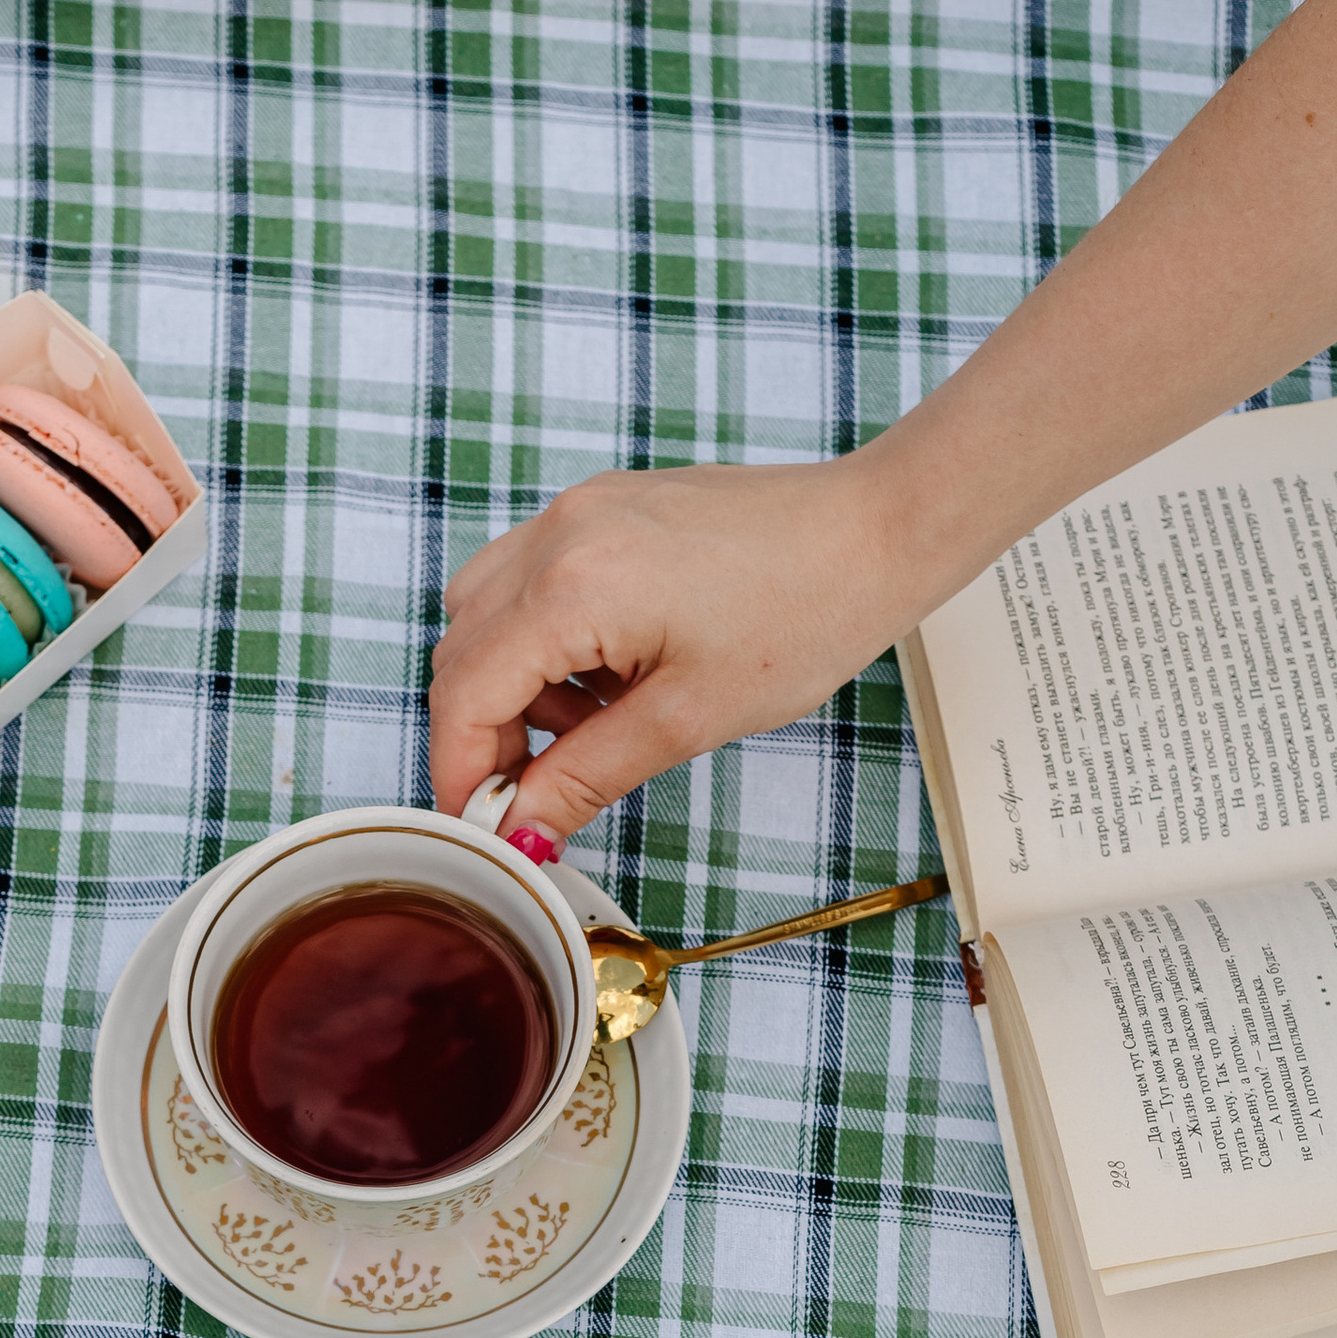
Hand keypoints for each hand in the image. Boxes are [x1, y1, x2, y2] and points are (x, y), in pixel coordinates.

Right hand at [427, 453, 907, 850]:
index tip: (484, 826)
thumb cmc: (807, 613)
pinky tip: (610, 674)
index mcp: (573, 586)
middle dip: (484, 733)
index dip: (460, 771)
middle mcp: (559, 534)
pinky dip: (545, 640)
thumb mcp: (687, 718)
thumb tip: (523, 829)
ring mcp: (579, 511)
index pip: (463, 692)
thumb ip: (586, 775)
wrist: (876, 532)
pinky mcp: (604, 508)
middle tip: (537, 792)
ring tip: (593, 725)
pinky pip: (531, 579)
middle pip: (461, 652)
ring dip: (513, 685)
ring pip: (486, 613)